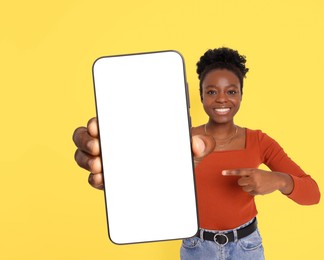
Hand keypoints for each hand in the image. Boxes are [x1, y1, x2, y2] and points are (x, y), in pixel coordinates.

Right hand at [73, 117, 214, 189]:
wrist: (178, 178)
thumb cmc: (179, 155)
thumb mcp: (190, 147)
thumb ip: (200, 142)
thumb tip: (197, 144)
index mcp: (129, 127)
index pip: (105, 120)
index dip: (95, 122)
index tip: (96, 125)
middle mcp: (115, 142)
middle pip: (87, 137)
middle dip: (86, 141)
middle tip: (98, 146)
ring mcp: (111, 160)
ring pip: (85, 156)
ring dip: (86, 160)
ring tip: (99, 165)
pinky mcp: (111, 179)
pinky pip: (94, 177)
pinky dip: (94, 179)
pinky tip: (101, 180)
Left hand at [222, 169, 293, 195]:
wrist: (277, 180)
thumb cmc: (264, 175)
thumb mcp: (256, 171)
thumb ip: (248, 174)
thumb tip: (239, 181)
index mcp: (252, 171)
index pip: (238, 171)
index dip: (230, 172)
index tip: (222, 172)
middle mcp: (253, 178)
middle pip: (240, 182)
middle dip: (242, 182)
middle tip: (248, 180)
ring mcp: (255, 185)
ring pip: (244, 188)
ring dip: (247, 187)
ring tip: (255, 183)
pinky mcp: (257, 192)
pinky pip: (249, 192)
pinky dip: (252, 191)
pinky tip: (258, 187)